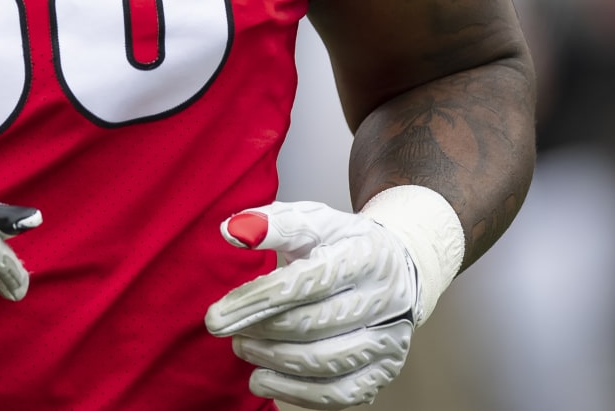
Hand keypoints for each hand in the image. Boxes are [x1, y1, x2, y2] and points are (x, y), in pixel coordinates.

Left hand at [204, 200, 418, 409]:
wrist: (398, 269)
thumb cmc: (344, 244)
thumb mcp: (312, 220)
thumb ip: (271, 223)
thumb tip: (230, 231)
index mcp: (365, 256)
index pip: (306, 282)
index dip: (256, 300)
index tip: (216, 316)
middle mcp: (384, 300)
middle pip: (312, 325)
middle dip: (260, 331)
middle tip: (228, 330)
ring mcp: (389, 339)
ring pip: (323, 363)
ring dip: (272, 360)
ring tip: (243, 347)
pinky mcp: (385, 371)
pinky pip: (339, 395)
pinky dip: (296, 392)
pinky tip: (264, 378)